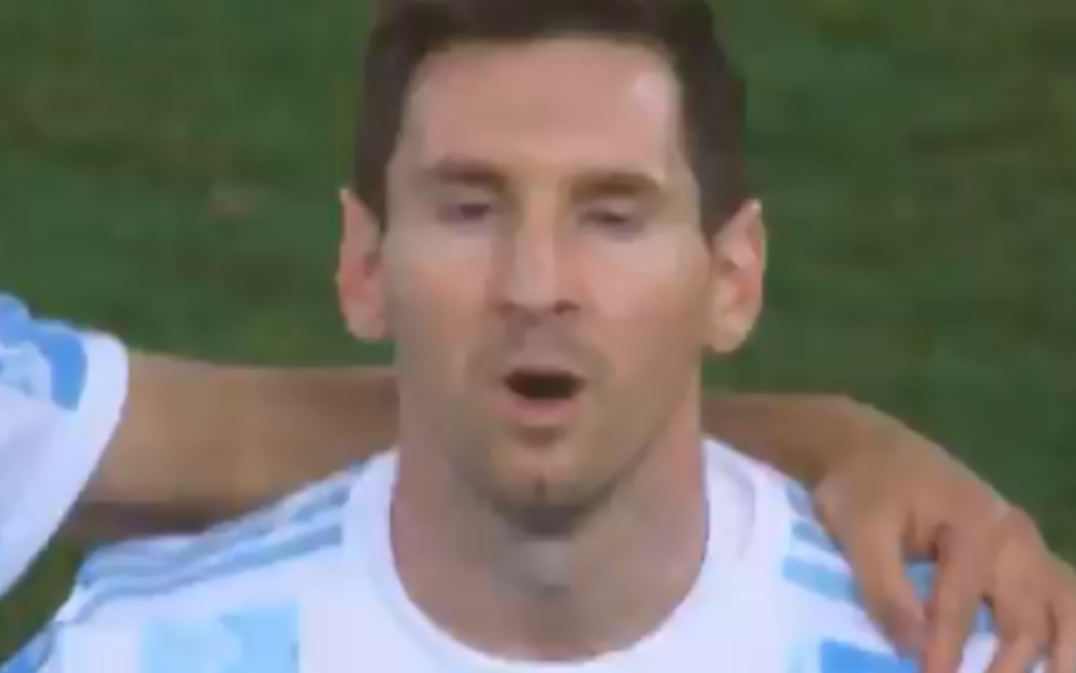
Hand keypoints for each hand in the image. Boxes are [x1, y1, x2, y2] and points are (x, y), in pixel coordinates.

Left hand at [810, 409, 1075, 672]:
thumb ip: (884, 589)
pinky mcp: (1023, 553)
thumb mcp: (859, 533)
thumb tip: (912, 647)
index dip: (945, 653)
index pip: (960, 606)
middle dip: (1006, 667)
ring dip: (1058, 655)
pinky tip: (1057, 663)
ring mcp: (1025, 543)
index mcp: (974, 525)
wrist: (867, 448)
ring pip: (1062, 608)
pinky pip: (1060, 597)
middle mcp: (1013, 535)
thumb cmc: (860, 488)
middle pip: (1024, 617)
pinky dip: (1065, 633)